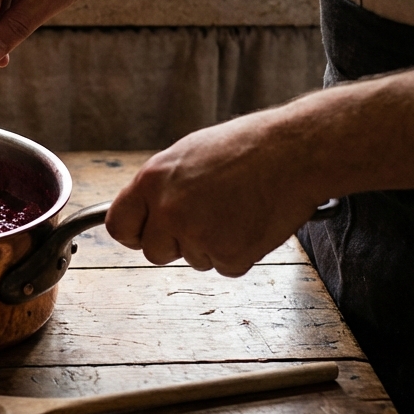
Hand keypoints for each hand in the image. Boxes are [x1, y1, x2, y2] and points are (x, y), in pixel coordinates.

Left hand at [105, 65, 413, 276]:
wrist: (296, 152)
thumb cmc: (246, 147)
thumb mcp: (188, 154)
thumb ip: (161, 186)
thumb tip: (145, 213)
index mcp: (152, 180)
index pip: (118, 226)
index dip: (133, 233)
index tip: (144, 234)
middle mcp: (169, 210)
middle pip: (154, 251)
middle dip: (175, 243)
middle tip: (206, 218)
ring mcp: (198, 235)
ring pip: (193, 259)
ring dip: (212, 243)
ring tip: (237, 208)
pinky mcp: (230, 255)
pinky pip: (224, 267)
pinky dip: (239, 253)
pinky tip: (252, 222)